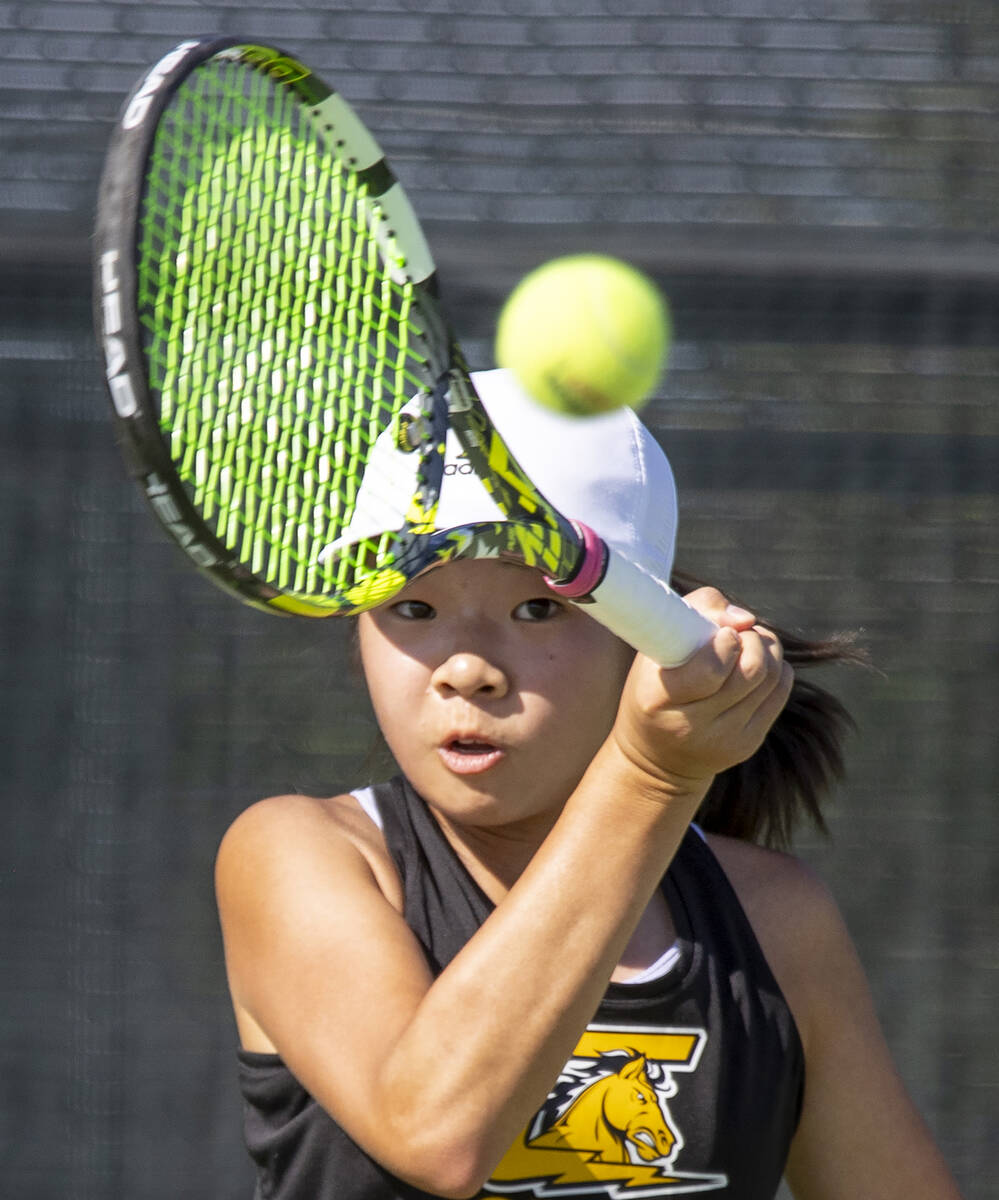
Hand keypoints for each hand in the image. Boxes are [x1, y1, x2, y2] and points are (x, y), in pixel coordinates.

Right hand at [611, 588, 792, 796]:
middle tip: (739, 633)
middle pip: (752, 671)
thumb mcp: (656, 646)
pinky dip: (776, 669)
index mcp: (657, 699)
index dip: (727, 642)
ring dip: (767, 649)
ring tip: (748, 644)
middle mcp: (691, 726)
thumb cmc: (655, 684)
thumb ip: (698, 612)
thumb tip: (746, 619)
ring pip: (772, 678)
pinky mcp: (747, 744)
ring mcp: (723, 740)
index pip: (710, 670)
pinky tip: (755, 666)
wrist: (657, 756)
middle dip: (754, 640)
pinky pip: (779, 692)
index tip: (723, 633)